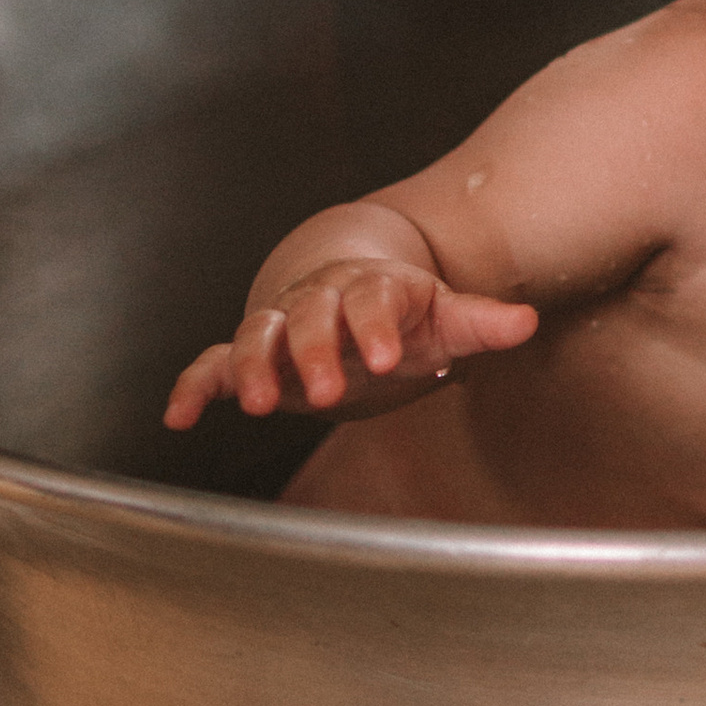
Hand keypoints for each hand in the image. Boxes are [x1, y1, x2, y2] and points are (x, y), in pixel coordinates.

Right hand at [164, 264, 537, 428]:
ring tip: (256, 402)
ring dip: (252, 366)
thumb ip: (479, 323)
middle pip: (310, 316)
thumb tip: (525, 321)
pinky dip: (194, 386)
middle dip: (313, 351)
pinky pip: (212, 363)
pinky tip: (180, 417)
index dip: (376, 326)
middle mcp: (319, 300)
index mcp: (371, 288)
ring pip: (256, 334)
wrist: (349, 295)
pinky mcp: (250, 355)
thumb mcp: (443, 318)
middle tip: (324, 391)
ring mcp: (280, 325)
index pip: (373, 299)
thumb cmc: (401, 315)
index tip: (387, 358)